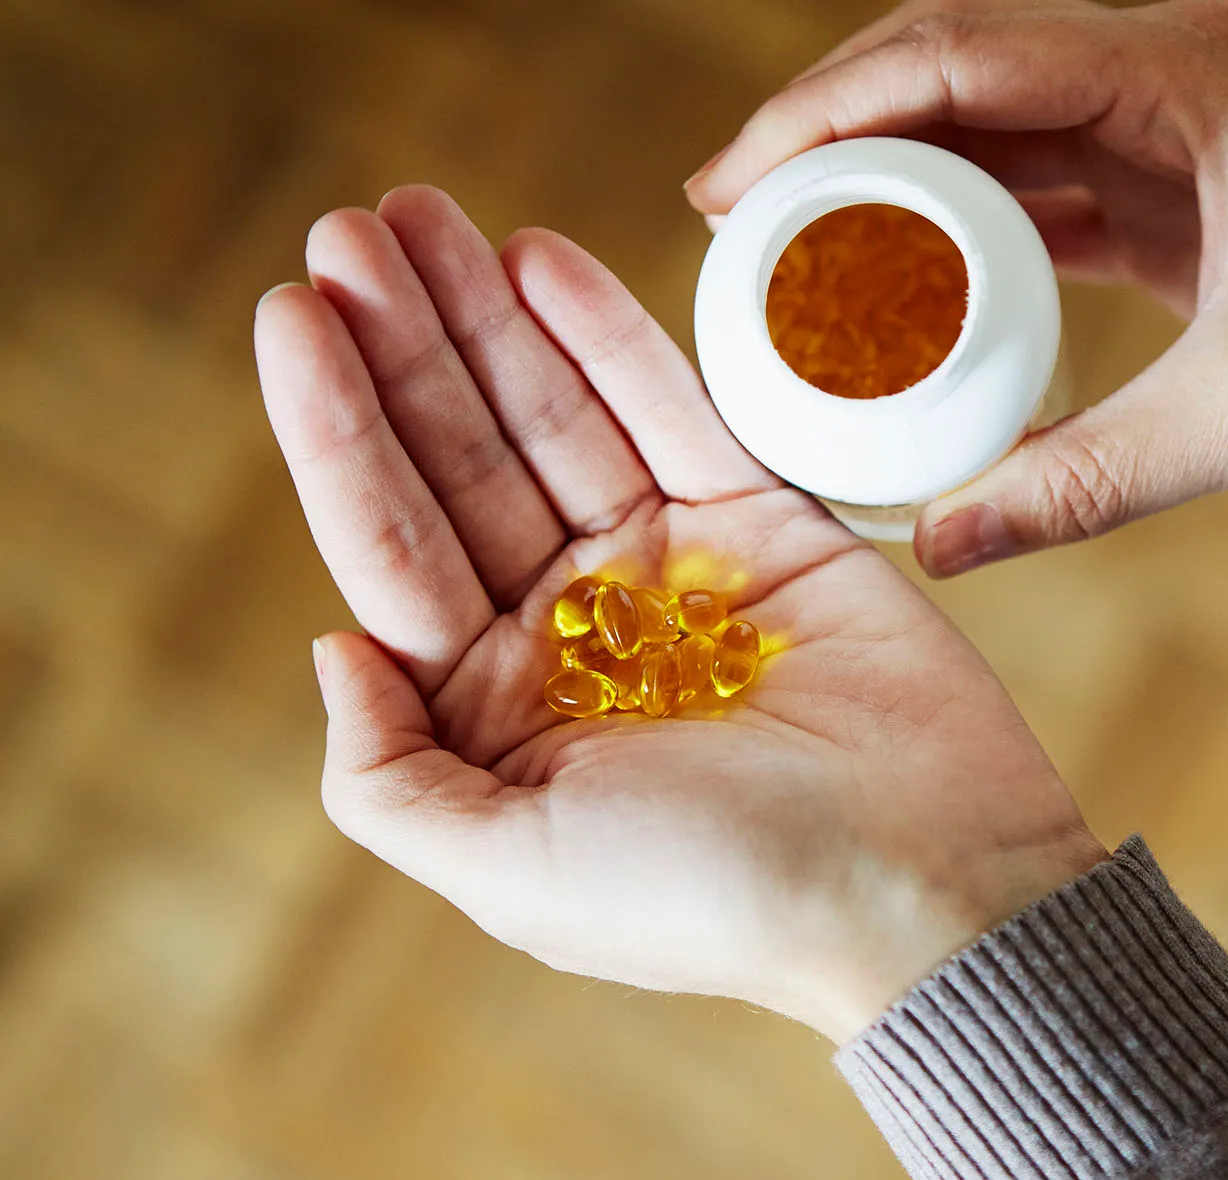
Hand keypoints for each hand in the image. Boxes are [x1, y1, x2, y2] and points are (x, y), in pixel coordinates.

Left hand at [255, 186, 1104, 1041]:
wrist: (923, 882)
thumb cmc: (722, 899)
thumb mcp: (514, 875)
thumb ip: (391, 779)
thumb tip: (332, 646)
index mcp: (502, 709)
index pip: (393, 541)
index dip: (336, 426)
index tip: (290, 311)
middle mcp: (575, 630)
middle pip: (464, 460)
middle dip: (405, 345)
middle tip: (349, 230)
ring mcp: (673, 570)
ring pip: (557, 417)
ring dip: (487, 317)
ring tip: (423, 219)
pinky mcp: (768, 527)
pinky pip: (675, 411)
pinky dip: (609, 336)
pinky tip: (540, 261)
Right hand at [687, 0, 1227, 576]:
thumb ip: (1087, 480)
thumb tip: (941, 549)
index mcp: (1179, 73)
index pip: (950, 54)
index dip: (816, 113)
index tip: (722, 193)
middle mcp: (1167, 72)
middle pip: (948, 74)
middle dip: (827, 145)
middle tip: (731, 239)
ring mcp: (1175, 127)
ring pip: (989, 133)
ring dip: (890, 193)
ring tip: (792, 275)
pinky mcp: (1186, 188)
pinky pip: (1042, 194)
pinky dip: (965, 240)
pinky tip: (903, 303)